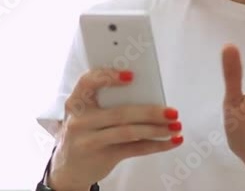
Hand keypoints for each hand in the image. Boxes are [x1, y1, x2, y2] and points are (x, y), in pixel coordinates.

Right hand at [48, 68, 182, 189]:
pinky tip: (171, 141)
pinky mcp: (103, 157)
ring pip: (129, 132)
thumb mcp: (85, 114)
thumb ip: (106, 102)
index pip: (88, 82)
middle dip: (150, 112)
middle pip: (120, 113)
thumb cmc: (84, 132)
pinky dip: (156, 145)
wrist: (68, 168)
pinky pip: (135, 149)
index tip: (132, 76)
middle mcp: (80, 121)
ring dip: (157, 129)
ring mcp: (90, 141)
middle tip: (172, 111)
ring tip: (176, 126)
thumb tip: (147, 94)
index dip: (109, 76)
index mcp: (76, 102)